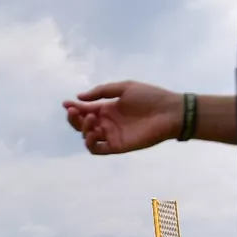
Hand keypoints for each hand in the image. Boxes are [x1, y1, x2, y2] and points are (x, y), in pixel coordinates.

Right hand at [63, 81, 183, 154]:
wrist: (170, 112)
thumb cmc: (151, 97)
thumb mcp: (125, 87)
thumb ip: (101, 92)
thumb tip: (79, 97)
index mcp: (108, 108)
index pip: (85, 110)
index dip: (74, 107)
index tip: (66, 103)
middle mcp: (107, 123)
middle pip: (82, 124)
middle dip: (74, 118)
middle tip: (75, 111)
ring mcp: (112, 135)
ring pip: (87, 137)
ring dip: (83, 128)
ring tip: (91, 119)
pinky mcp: (117, 146)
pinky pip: (97, 149)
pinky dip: (91, 142)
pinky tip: (95, 131)